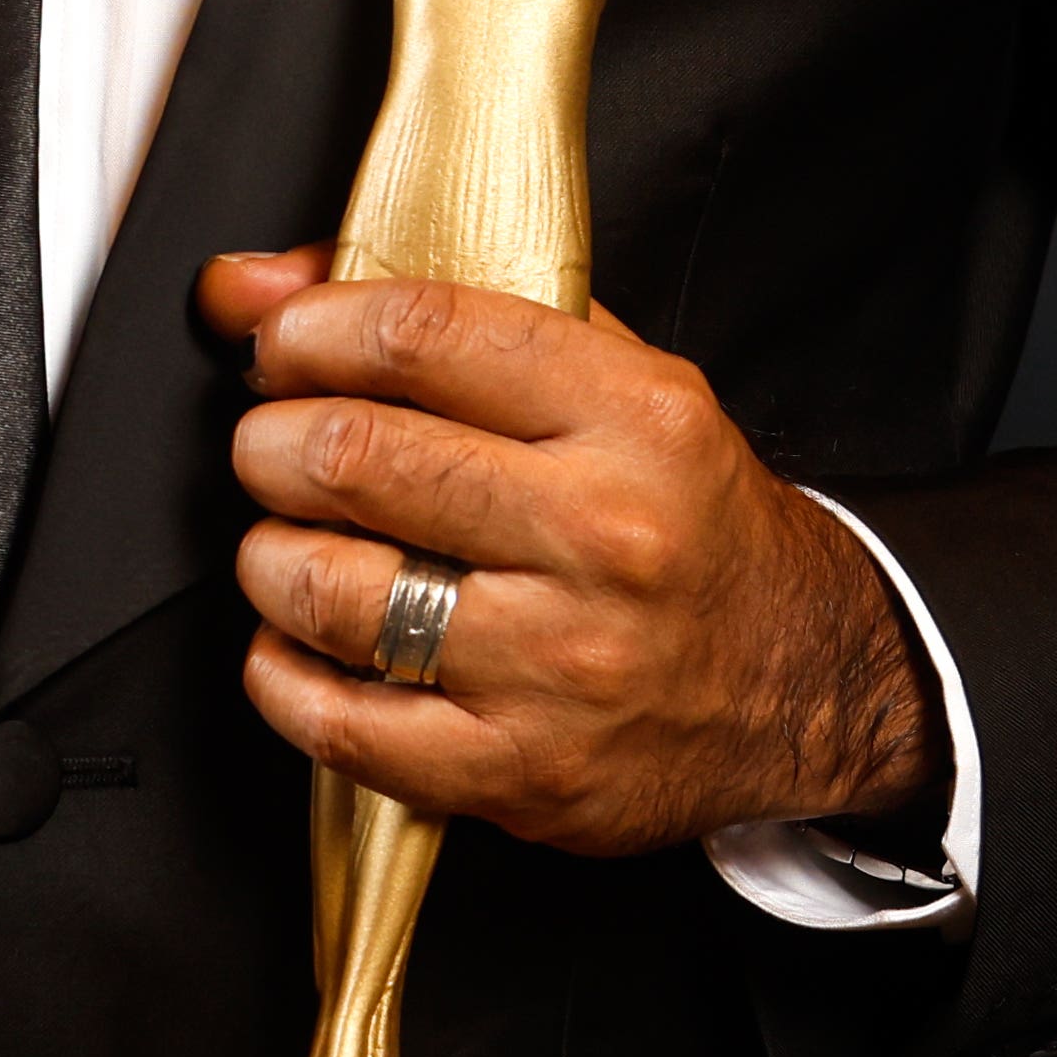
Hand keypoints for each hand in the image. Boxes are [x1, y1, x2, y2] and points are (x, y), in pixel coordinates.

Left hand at [198, 252, 943, 856]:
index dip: (311, 329)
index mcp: (634, 418)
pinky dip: (284, 677)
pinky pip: (343, 723)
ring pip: (331, 589)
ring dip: (269, 558)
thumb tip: (249, 286)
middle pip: (355, 455)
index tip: (283, 345)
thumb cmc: (688, 522)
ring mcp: (562, 665)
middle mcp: (604, 536)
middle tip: (275, 449)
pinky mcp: (525, 771)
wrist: (808, 680)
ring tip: (292, 547)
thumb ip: (446, 318)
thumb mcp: (613, 383)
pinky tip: (301, 647)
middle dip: (272, 444)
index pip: (422, 336)